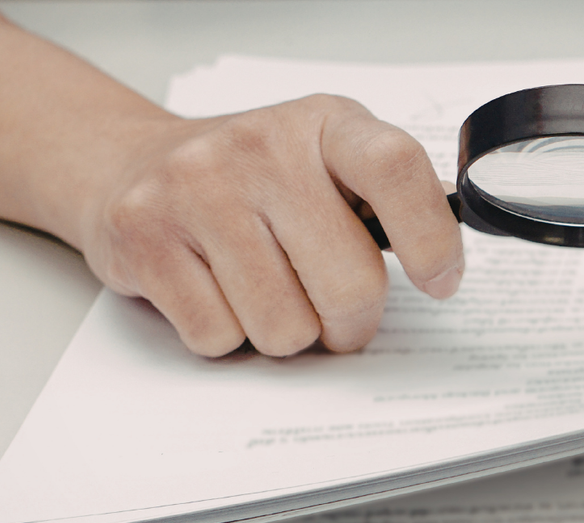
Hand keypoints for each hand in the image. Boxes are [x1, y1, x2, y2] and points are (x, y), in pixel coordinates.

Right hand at [71, 95, 463, 356]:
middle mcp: (262, 147)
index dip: (430, 239)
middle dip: (350, 324)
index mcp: (326, 124)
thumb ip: (387, 198)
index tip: (440, 282)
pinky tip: (217, 292)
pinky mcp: (145, 236)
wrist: (134, 164)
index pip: (396, 168)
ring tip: (266, 293)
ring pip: (283, 327)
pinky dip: (226, 336)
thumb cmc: (254, 178)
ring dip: (285, 334)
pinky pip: (217, 336)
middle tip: (337, 315)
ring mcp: (197, 188)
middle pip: (348, 286)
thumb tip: (449, 251)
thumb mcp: (329, 159)